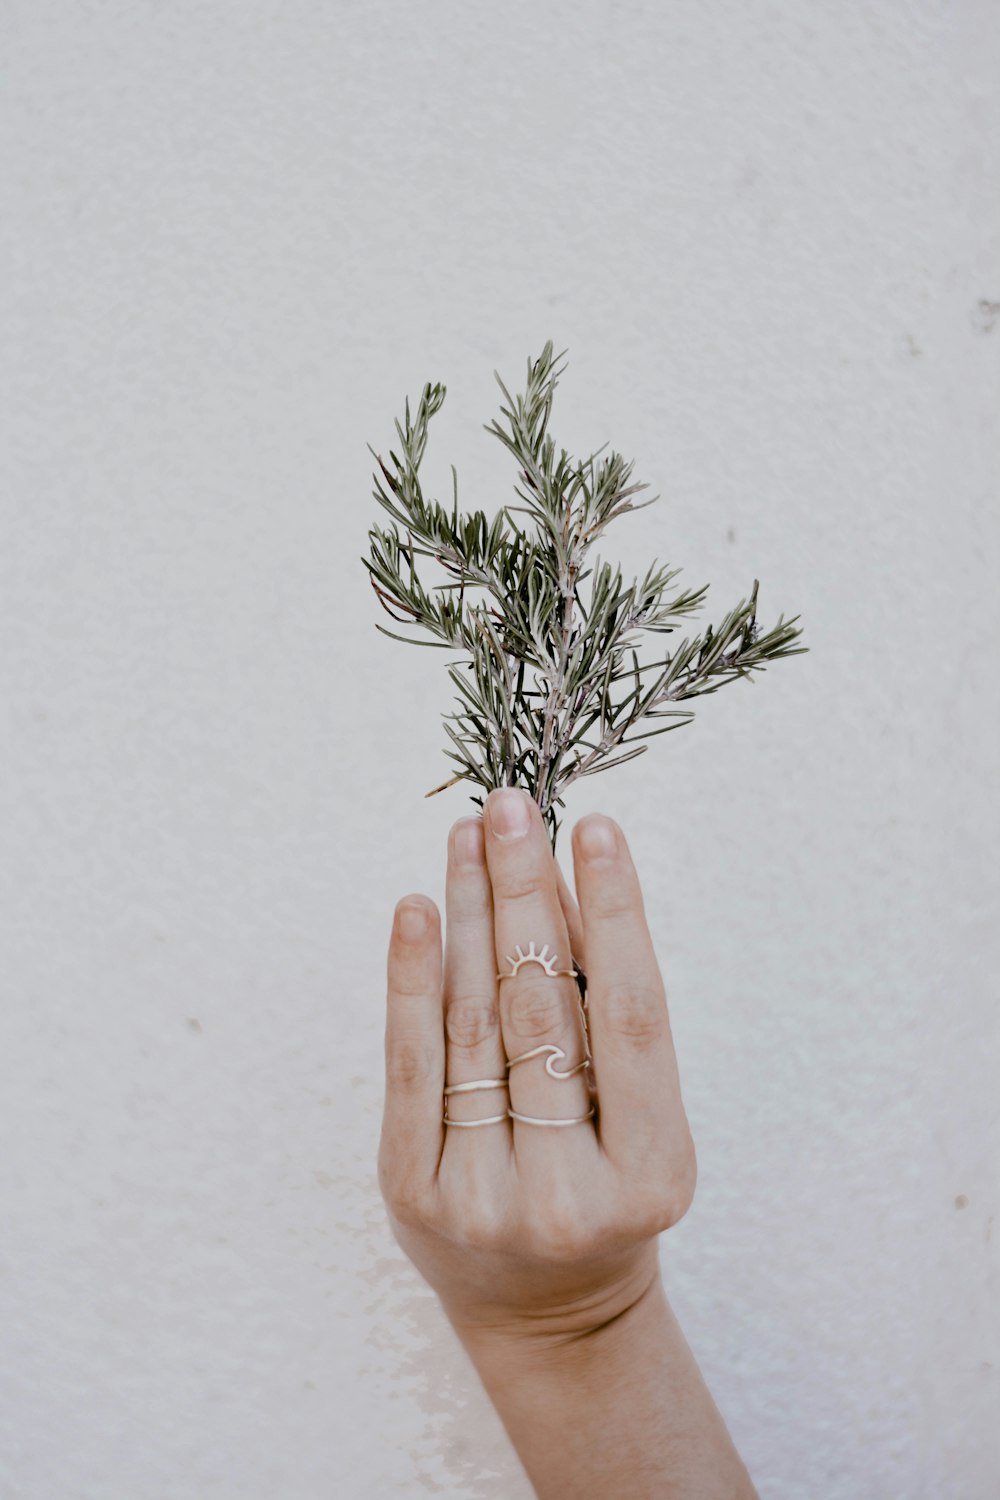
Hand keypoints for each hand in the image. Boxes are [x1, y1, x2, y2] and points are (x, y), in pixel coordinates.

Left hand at [377, 785, 696, 1343]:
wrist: (548, 1309)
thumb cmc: (609, 1191)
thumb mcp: (644, 1121)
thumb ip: (612, 1016)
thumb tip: (570, 882)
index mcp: (653, 1173)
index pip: (634, 1016)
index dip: (616, 914)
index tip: (596, 828)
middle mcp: (567, 1192)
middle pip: (542, 1008)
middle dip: (524, 893)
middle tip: (512, 806)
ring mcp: (481, 1197)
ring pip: (473, 1023)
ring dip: (469, 914)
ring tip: (469, 836)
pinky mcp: (410, 1190)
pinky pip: (410, 1063)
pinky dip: (411, 978)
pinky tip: (418, 908)